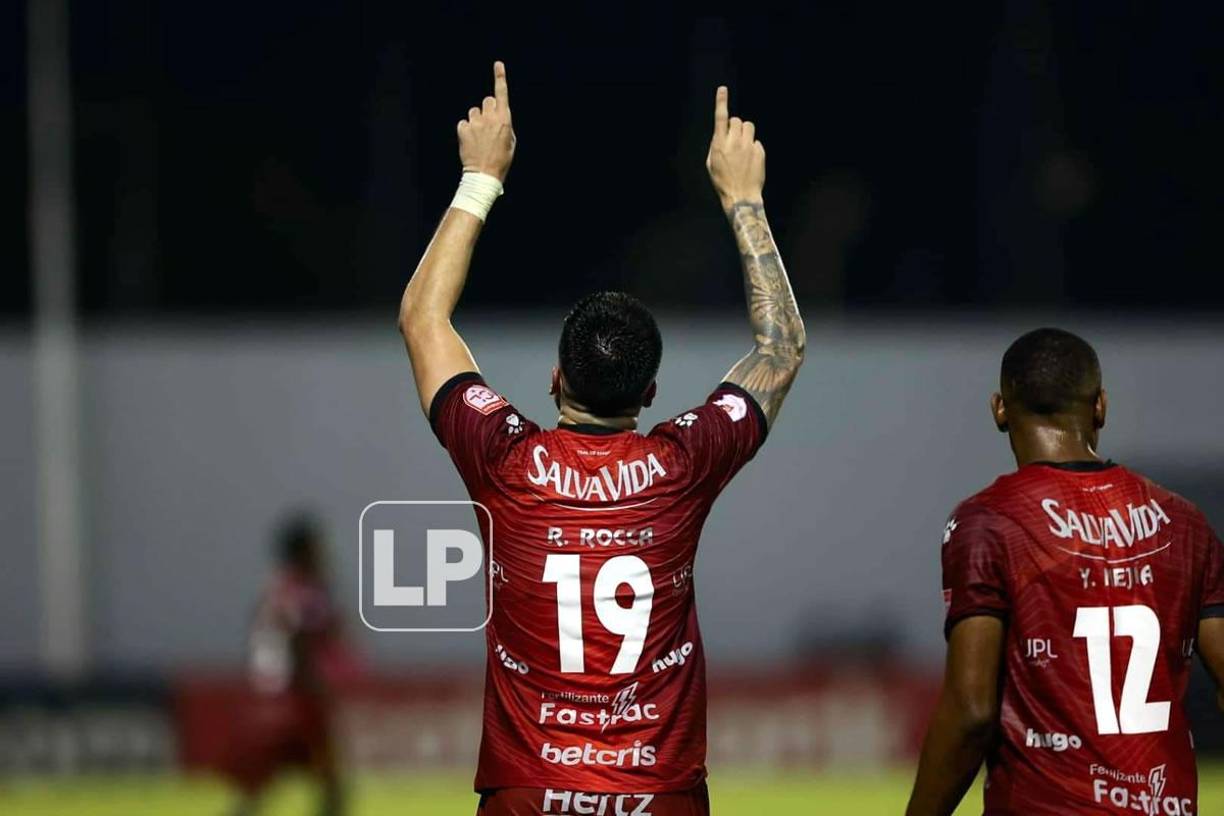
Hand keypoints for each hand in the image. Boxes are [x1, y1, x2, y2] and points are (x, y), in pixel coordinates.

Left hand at [457, 61, 515, 181]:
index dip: (500, 77)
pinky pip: (464, 123)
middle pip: (487, 100)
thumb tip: (499, 118)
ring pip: (474, 111)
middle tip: (488, 125)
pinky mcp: (463, 129)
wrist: (484, 174)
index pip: (502, 93)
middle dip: (488, 109)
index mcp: (504, 120)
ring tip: (479, 136)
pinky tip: (471, 141)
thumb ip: (505, 125)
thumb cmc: (501, 160)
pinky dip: (466, 130)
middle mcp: (489, 117)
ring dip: (476, 120)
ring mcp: (475, 122)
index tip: (498, 64)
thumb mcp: (511, 142)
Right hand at [706, 86, 764, 209]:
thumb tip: (722, 135)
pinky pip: (756, 141)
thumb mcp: (711, 164)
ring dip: (745, 132)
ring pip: (748, 126)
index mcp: (720, 144)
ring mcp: (749, 146)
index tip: (723, 89)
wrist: (741, 195)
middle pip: (737, 120)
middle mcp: (735, 142)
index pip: (720, 117)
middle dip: (735, 127)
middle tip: (733, 140)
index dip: (721, 102)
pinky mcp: (760, 151)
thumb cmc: (722, 181)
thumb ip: (716, 146)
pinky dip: (753, 147)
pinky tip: (750, 160)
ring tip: (743, 147)